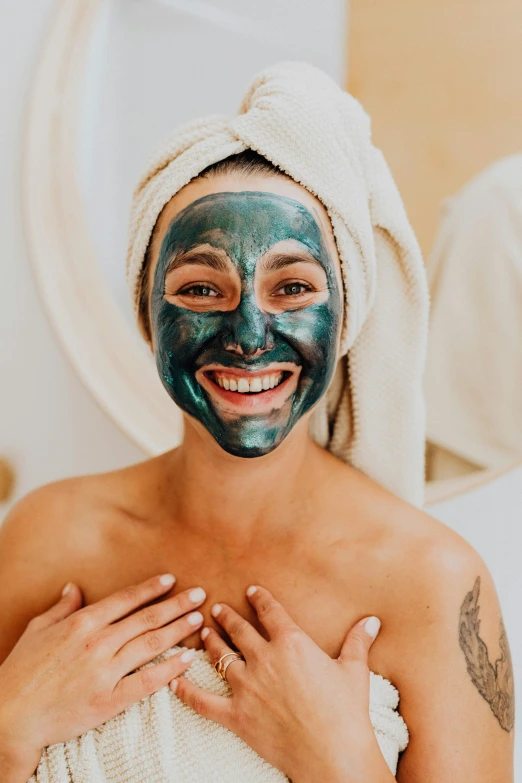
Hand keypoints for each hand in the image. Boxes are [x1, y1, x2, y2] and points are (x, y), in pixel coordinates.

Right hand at [0, 574, 206, 778]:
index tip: (171, 579)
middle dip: (176, 604)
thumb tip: (74, 587)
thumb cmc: (21, 671)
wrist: (10, 715)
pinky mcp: (109, 700)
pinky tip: (187, 658)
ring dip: (178, 629)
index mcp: (82, 622)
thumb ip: (61, 608)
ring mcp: (105, 671)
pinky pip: (147, 681)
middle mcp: (98, 642)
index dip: (151, 588)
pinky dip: (170, 669)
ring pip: (151, 644)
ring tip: (198, 619)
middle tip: (200, 594)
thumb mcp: (38, 629)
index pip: (126, 599)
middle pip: (146, 618)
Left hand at [170, 586, 392, 782]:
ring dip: (209, 642)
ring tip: (203, 633)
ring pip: (220, 656)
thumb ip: (358, 641)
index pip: (270, 611)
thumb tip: (372, 620)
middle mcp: (264, 658)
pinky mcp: (236, 715)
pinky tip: (174, 681)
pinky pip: (203, 701)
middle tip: (216, 608)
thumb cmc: (346, 711)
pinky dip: (186, 691)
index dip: (259, 598)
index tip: (251, 591)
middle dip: (226, 617)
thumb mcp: (354, 670)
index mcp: (292, 642)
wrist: (333, 752)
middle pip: (239, 630)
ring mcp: (247, 686)